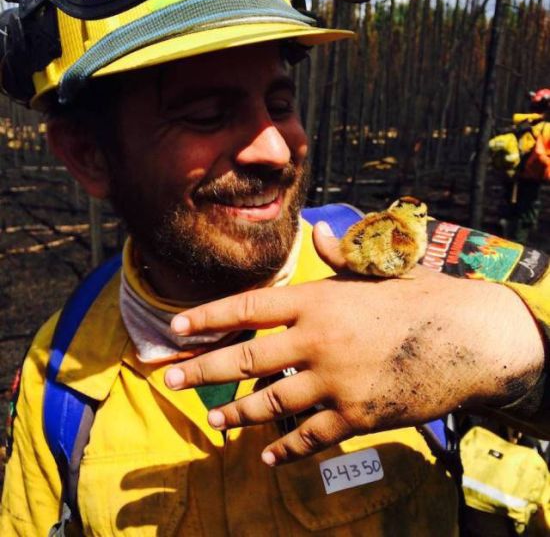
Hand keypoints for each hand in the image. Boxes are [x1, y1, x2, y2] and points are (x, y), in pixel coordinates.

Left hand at [164, 224, 544, 464]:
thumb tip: (318, 236)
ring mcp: (334, 382)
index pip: (249, 307)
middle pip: (246, 358)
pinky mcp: (356, 416)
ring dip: (236, 413)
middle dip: (202, 369)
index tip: (177, 327)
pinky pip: (310, 437)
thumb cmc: (416, 298)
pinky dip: (286, 449)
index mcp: (317, 300)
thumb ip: (338, 257)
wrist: (465, 336)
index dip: (209, 317)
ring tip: (213, 419)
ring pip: (270, 403)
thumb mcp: (374, 272)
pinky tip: (268, 457)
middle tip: (170, 379)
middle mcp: (317, 340)